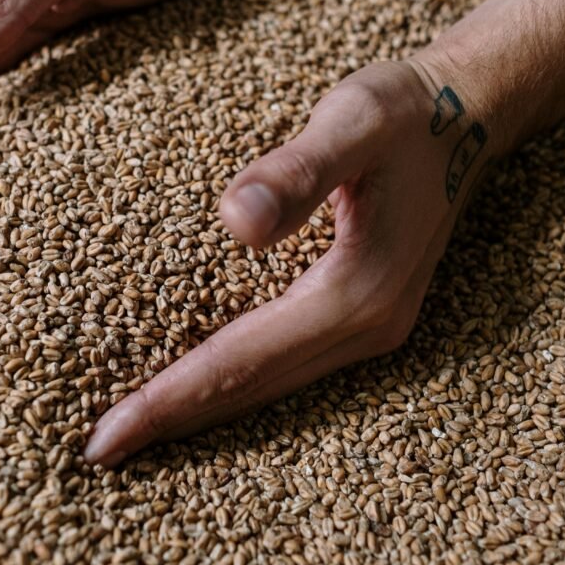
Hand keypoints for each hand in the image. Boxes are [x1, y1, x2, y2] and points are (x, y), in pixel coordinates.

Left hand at [83, 59, 491, 466]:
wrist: (465, 115)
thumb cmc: (404, 112)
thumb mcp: (352, 123)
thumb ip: (296, 171)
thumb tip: (237, 221)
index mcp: (356, 294)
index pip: (241, 361)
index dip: (171, 398)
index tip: (104, 438)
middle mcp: (367, 327)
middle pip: (253, 389)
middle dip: (175, 421)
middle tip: (98, 453)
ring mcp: (372, 328)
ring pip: (272, 386)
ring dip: (203, 410)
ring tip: (138, 431)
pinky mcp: (364, 315)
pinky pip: (287, 367)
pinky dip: (235, 384)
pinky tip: (202, 386)